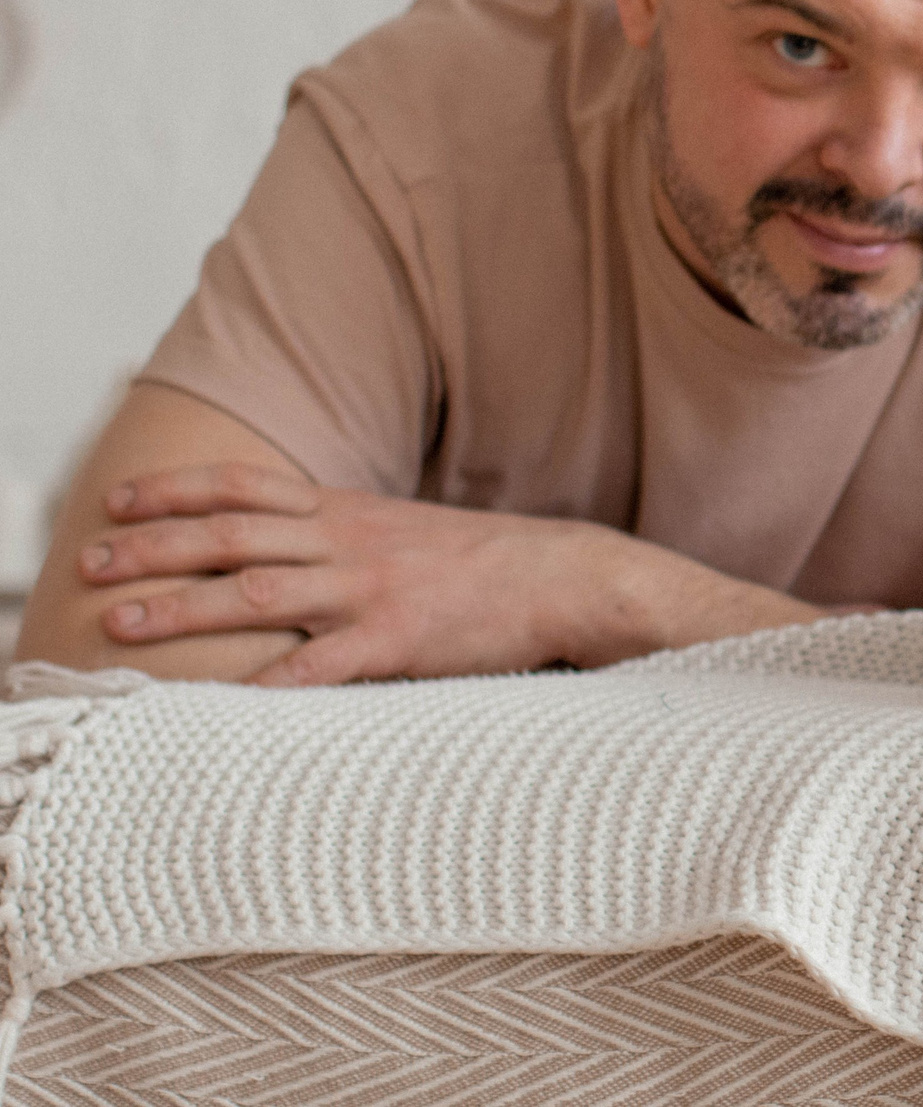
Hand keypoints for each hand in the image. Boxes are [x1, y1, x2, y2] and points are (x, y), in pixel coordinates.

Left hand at [76, 460, 815, 684]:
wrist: (569, 578)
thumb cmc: (487, 565)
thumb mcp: (408, 530)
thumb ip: (344, 534)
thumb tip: (283, 545)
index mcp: (349, 512)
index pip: (245, 486)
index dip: (175, 492)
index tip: (115, 501)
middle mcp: (349, 542)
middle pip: (231, 535)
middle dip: (152, 547)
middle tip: (88, 564)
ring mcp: (372, 590)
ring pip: (256, 591)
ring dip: (182, 606)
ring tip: (120, 622)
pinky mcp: (400, 642)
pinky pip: (321, 665)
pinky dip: (269, 682)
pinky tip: (222, 700)